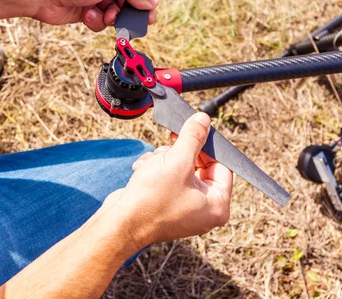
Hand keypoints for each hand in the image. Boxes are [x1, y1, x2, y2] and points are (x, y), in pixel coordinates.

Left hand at [32, 0, 158, 31]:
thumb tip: (152, 0)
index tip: (149, 12)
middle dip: (125, 10)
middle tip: (133, 22)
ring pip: (113, 12)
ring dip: (109, 17)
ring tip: (102, 15)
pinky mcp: (83, 9)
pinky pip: (99, 20)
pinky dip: (96, 21)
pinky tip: (87, 16)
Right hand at [107, 113, 232, 249]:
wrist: (119, 223)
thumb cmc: (152, 199)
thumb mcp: (177, 161)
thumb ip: (193, 137)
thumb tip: (203, 119)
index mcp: (217, 205)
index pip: (222, 166)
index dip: (207, 146)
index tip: (193, 130)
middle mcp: (204, 210)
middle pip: (199, 166)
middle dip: (180, 153)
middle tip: (170, 142)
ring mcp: (184, 209)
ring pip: (180, 169)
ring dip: (164, 159)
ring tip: (151, 163)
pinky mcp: (166, 205)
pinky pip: (168, 179)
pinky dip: (155, 170)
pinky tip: (142, 171)